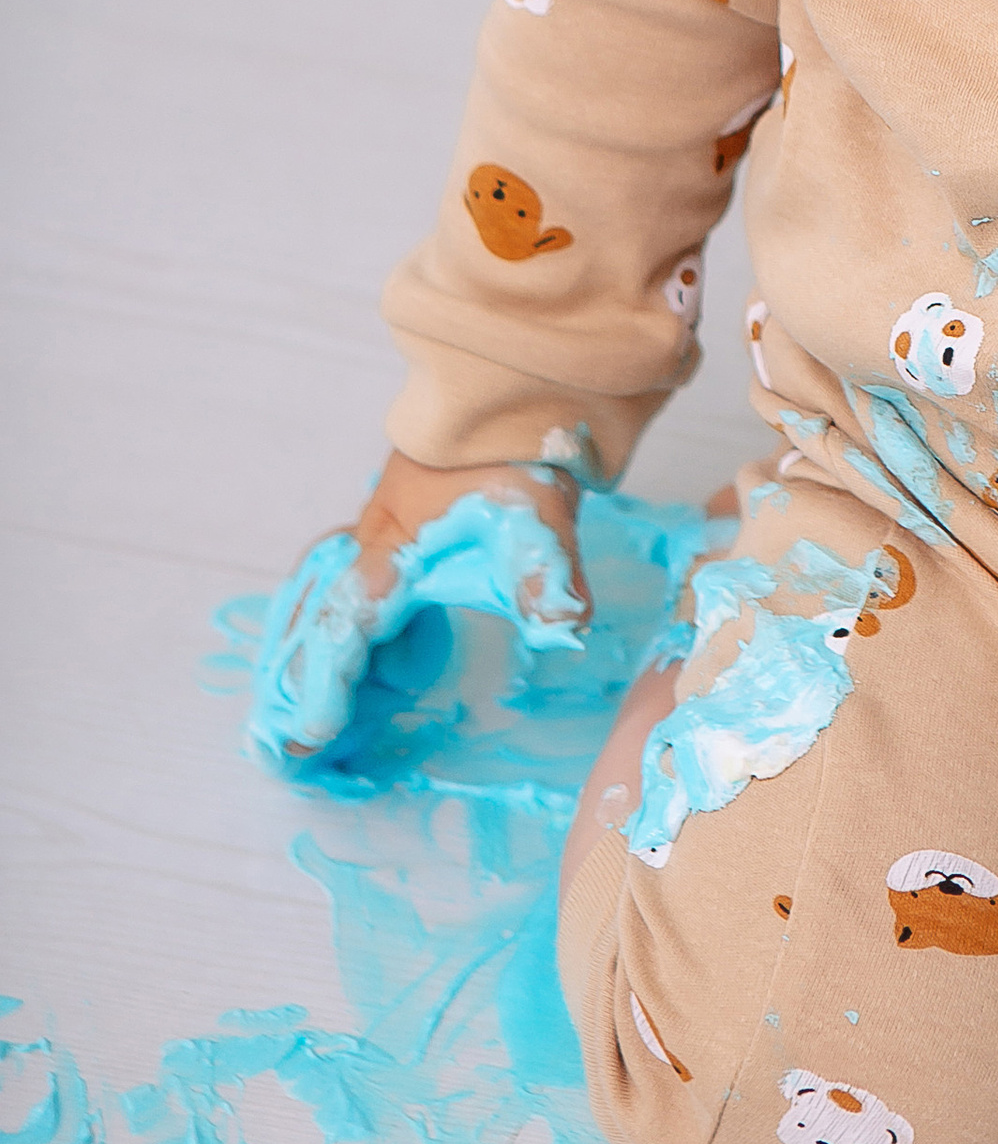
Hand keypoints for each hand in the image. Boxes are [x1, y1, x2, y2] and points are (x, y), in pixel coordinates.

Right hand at [252, 450, 588, 760]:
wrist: (513, 392)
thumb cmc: (520, 459)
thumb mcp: (539, 519)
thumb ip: (546, 576)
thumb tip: (563, 629)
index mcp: (398, 549)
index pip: (350, 625)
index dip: (328, 682)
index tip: (311, 737)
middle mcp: (370, 545)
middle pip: (314, 623)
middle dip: (296, 686)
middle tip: (287, 750)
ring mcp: (374, 535)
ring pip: (316, 605)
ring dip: (303, 660)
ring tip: (303, 718)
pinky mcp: (388, 533)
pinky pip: (339, 590)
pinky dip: (329, 631)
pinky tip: (358, 666)